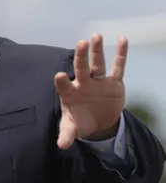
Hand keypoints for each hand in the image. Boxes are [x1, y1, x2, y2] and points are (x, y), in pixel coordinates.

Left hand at [54, 34, 126, 149]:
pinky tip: (122, 39)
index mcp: (70, 93)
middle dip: (81, 57)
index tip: (59, 76)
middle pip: (81, 68)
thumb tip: (61, 146)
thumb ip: (67, 135)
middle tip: (81, 43)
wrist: (98, 121)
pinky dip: (121, 54)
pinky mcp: (114, 83)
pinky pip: (118, 67)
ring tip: (96, 36)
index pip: (64, 86)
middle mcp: (83, 83)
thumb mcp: (73, 129)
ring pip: (98, 63)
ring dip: (97, 50)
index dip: (62, 81)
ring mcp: (98, 81)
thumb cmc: (80, 121)